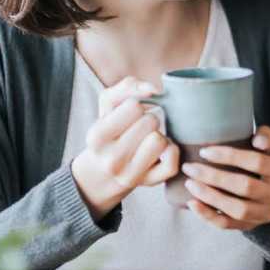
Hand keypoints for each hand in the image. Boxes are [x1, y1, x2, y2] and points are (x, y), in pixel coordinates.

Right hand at [71, 76, 179, 221]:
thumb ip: (127, 86)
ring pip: (160, 141)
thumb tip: (152, 89)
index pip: (133, 107)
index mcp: (97, 136)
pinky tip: (161, 151)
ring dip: (159, 135)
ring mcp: (130, 175)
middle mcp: (111, 159)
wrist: (104, 170)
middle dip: (149, 119)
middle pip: (150, 122)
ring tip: (148, 139)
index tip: (131, 114)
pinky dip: (172, 151)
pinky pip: (172, 162)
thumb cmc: (111, 129)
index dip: (137, 105)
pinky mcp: (150, 183)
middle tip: (140, 128)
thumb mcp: (108, 105)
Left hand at [183, 125, 269, 230]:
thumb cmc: (264, 161)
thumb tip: (258, 139)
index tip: (204, 151)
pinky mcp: (252, 226)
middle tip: (190, 167)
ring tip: (190, 184)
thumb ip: (265, 136)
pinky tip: (193, 203)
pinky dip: (208, 215)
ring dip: (210, 196)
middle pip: (246, 187)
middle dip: (214, 176)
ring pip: (237, 209)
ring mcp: (266, 214)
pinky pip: (228, 224)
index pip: (257, 162)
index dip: (230, 156)